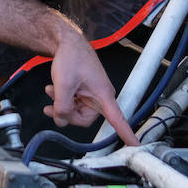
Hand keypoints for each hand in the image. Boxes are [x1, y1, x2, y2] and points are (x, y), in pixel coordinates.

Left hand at [44, 27, 137, 144]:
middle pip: (84, 118)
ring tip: (51, 90)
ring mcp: (92, 94)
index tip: (136, 146)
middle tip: (52, 105)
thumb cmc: (72, 58)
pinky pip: (73, 103)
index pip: (117, 119)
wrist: (67, 42)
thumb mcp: (63, 85)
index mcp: (103, 95)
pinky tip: (52, 89)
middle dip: (67, 112)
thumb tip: (61, 121)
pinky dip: (62, 98)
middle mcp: (100, 96)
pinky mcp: (84, 91)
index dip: (126, 133)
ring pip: (76, 111)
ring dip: (61, 103)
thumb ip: (62, 107)